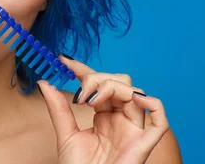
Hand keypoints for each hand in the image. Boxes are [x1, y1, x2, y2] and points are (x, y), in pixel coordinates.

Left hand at [38, 56, 169, 163]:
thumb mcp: (65, 135)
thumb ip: (58, 109)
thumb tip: (44, 83)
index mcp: (105, 116)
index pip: (99, 83)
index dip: (84, 69)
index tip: (63, 61)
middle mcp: (121, 119)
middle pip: (120, 81)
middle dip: (98, 79)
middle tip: (80, 94)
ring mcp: (133, 130)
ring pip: (134, 91)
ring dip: (111, 87)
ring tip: (91, 101)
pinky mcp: (144, 143)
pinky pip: (160, 119)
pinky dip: (152, 103)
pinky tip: (133, 98)